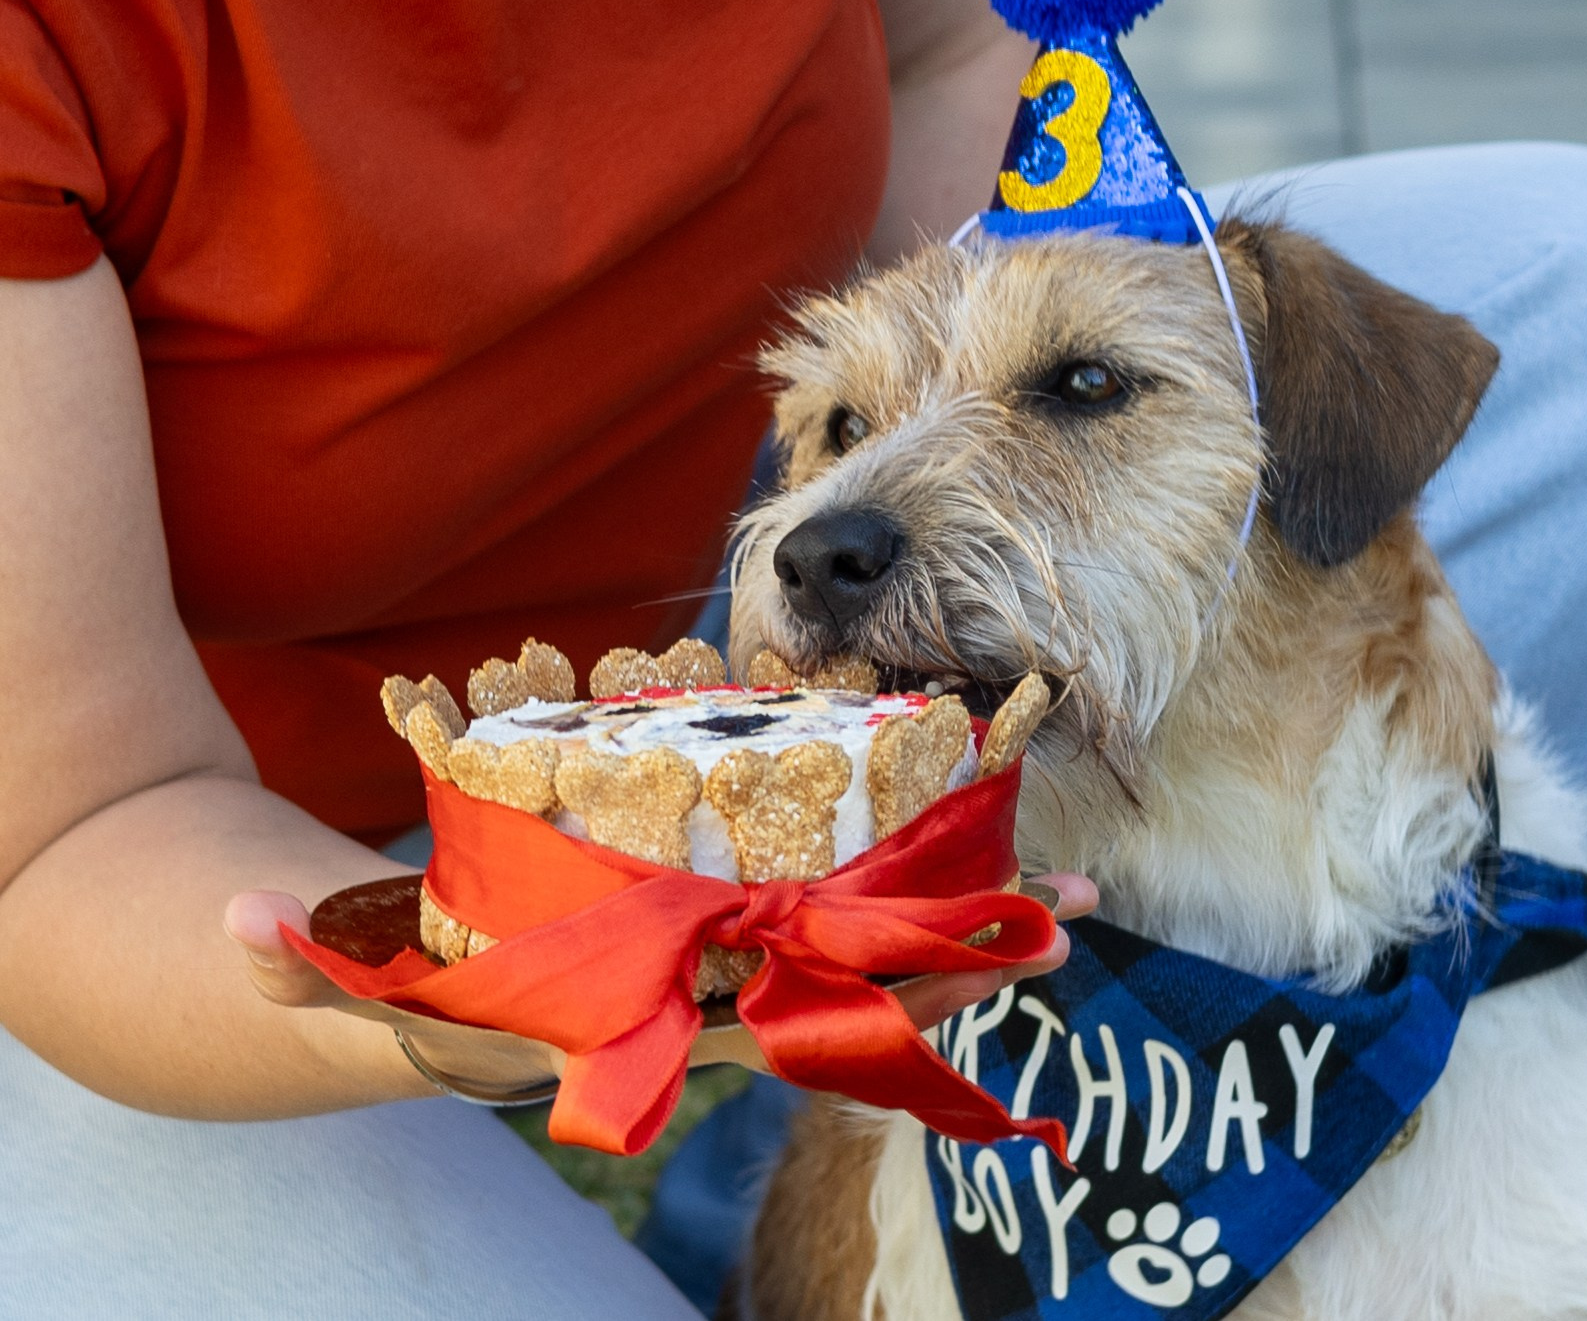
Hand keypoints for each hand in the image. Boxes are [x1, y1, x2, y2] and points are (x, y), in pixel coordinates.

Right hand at [226, 871, 1098, 1087]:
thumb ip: (298, 954)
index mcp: (630, 1019)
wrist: (398, 1005)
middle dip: (956, 957)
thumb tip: (233, 923)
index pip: (766, 1015)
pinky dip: (888, 879)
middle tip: (1074, 916)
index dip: (867, 998)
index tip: (972, 970)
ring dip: (950, 916)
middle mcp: (683, 1000)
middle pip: (843, 986)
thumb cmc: (395, 994)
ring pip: (849, 946)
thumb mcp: (345, 979)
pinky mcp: (701, 922)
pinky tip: (954, 846)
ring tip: (1058, 883)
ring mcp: (702, 965)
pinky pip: (814, 905)